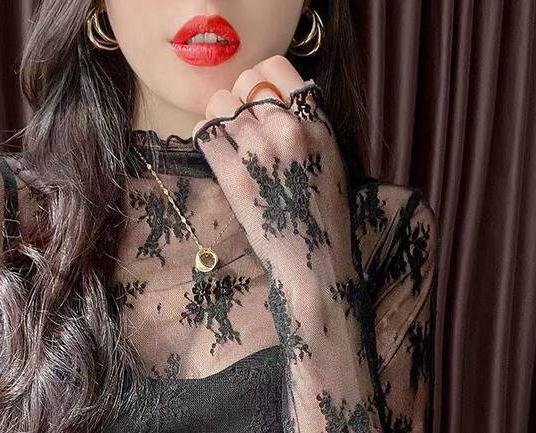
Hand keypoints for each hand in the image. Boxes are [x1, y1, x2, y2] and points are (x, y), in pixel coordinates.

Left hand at [192, 55, 347, 278]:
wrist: (314, 262)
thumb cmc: (323, 216)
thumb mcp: (331, 161)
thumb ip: (307, 125)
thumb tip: (273, 101)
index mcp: (316, 123)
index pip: (274, 67)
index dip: (259, 79)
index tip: (257, 99)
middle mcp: (288, 129)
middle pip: (243, 81)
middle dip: (238, 99)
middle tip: (243, 127)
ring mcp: (260, 152)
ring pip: (219, 102)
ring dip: (219, 117)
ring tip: (231, 144)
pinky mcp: (235, 176)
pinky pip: (204, 132)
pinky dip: (205, 136)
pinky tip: (217, 152)